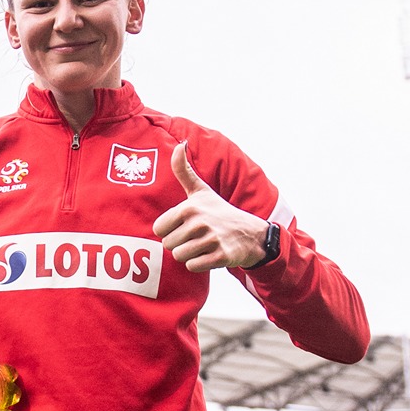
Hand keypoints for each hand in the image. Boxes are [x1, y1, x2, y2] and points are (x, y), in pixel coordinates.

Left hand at [152, 140, 267, 271]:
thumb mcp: (201, 191)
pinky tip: (210, 254)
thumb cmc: (219, 211)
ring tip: (203, 245)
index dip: (170, 230)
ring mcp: (211, 239)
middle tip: (196, 237)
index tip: (184, 226)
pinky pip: (193, 267)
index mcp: (189, 207)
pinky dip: (199, 264)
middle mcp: (199, 222)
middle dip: (180, 244)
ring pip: (180, 257)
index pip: (159, 229)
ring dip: (190, 255)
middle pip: (168, 245)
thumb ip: (184, 170)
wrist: (250, 233)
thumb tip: (180, 144)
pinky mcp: (220, 256)